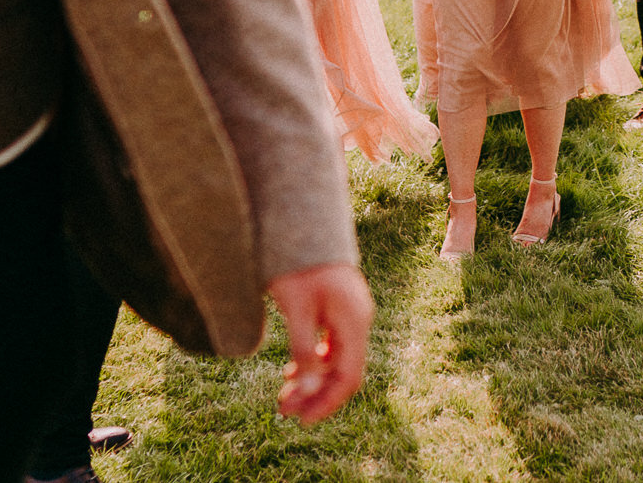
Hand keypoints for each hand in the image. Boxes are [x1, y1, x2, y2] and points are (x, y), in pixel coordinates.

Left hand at [267, 262, 371, 425]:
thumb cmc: (298, 263)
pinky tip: (293, 371)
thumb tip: (309, 389)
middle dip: (315, 395)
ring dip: (312, 381)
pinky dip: (313, 361)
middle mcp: (358, 319)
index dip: (327, 403)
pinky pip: (332, 344)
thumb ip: (304, 348)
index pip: (348, 376)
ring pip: (336, 358)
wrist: (303, 221)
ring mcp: (351, 312)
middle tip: (283, 411)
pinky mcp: (339, 308)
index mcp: (354, 320)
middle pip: (343, 370)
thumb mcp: (296, 308)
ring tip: (284, 396)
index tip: (301, 421)